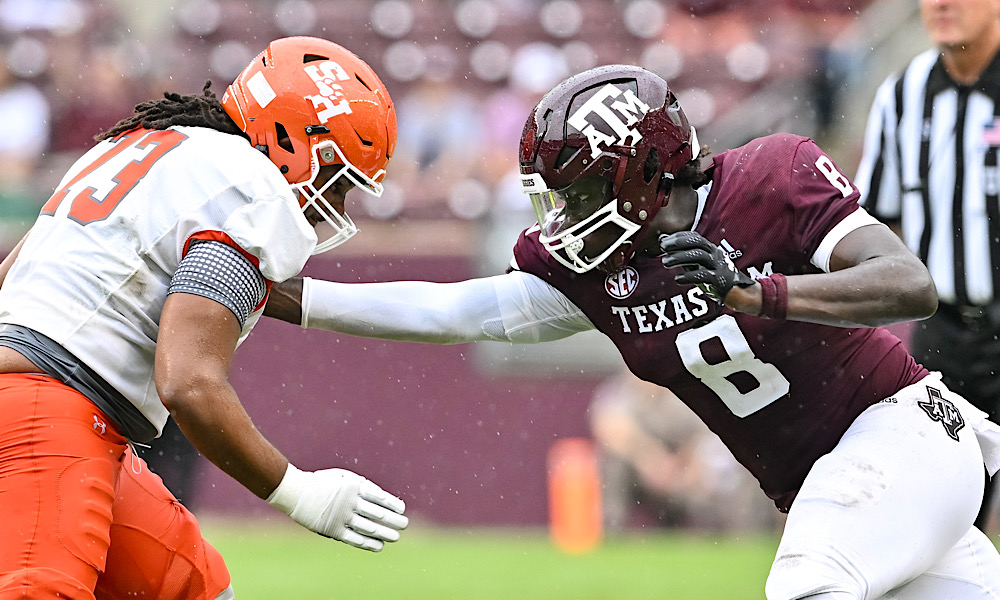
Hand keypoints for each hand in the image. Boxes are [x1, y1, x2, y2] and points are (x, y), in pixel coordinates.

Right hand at [268, 464, 408, 550]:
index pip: (379, 497)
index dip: (392, 505)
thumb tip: (382, 497)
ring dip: (385, 533)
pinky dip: (369, 543)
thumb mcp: (343, 476)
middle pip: (377, 514)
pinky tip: (380, 545)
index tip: (402, 510)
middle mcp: (349, 503)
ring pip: (369, 528)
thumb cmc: (323, 483)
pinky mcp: (333, 531)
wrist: (296, 493)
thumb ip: (362, 485)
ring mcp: (341, 518)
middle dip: (393, 520)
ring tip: (396, 537)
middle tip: (404, 524)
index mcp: (354, 487)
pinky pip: (355, 539)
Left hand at [659, 232, 754, 303]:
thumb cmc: (715, 277)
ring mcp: (719, 266)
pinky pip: (703, 275)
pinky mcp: (720, 280)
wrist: (739, 293)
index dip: (679, 237)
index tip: (664, 240)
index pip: (695, 237)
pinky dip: (688, 276)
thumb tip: (662, 240)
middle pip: (697, 243)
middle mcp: (716, 254)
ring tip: (665, 262)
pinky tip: (678, 279)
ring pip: (699, 256)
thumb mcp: (699, 264)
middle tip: (663, 247)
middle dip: (679, 243)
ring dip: (680, 258)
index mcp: (711, 249)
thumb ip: (682, 254)